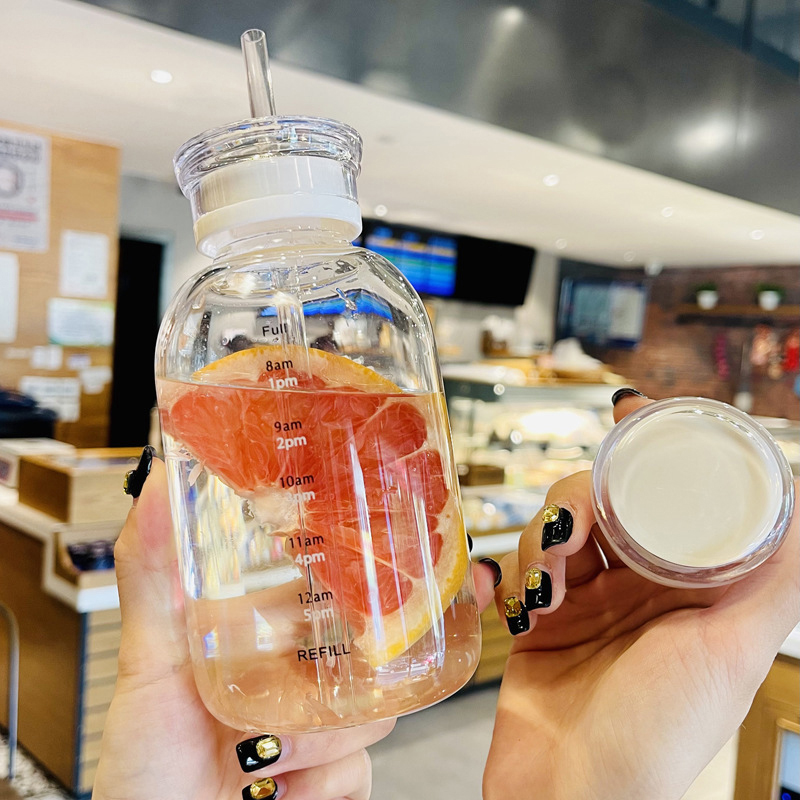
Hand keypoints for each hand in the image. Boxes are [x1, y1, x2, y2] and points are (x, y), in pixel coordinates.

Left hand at [92, 456, 394, 799]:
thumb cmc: (145, 766)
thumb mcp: (148, 661)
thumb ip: (152, 572)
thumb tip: (158, 481)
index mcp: (261, 643)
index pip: (318, 595)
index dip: (340, 582)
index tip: (355, 567)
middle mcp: (294, 683)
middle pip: (359, 651)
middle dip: (341, 670)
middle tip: (307, 682)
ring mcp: (320, 732)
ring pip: (371, 709)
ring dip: (322, 737)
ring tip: (269, 752)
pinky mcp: (337, 778)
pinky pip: (364, 767)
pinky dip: (325, 781)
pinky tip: (285, 786)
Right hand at [483, 394, 799, 799]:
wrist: (570, 797)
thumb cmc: (655, 735)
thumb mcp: (729, 653)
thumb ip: (774, 581)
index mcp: (689, 589)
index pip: (672, 499)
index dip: (653, 452)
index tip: (632, 414)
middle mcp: (639, 587)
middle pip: (606, 502)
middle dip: (583, 498)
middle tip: (573, 525)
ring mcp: (586, 601)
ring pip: (557, 526)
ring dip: (543, 539)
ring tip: (545, 582)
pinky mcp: (538, 617)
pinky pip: (519, 567)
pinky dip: (514, 571)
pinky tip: (518, 600)